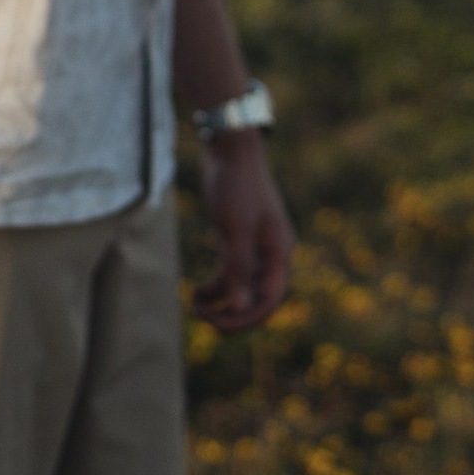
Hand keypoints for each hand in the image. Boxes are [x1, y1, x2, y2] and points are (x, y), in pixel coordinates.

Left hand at [192, 142, 295, 331]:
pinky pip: (232, 273)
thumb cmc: (236, 186)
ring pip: (242, 288)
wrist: (231, 148)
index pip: (269, 301)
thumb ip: (239, 268)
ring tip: (194, 305)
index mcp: (279, 252)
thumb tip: (240, 306)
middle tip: (204, 320)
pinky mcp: (240, 238)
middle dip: (233, 313)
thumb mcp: (235, 228)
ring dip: (221, 302)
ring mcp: (256, 246)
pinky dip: (216, 285)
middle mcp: (272, 253)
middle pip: (257, 299)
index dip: (246, 319)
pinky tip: (195, 291)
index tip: (217, 326)